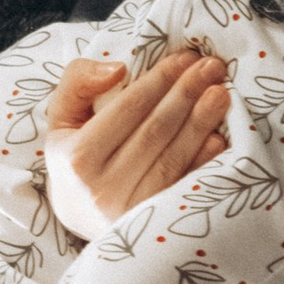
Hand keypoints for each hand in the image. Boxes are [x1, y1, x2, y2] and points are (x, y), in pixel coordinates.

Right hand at [41, 50, 231, 242]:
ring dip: (201, 122)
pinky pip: (185, 187)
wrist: (80, 215)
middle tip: (212, 67)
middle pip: (155, 131)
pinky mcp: (156, 225)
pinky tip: (219, 136)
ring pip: (173, 158)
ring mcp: (132, 210)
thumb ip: (78, 83)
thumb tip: (119, 69)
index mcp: (78, 158)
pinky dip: (205, 160)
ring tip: (221, 93)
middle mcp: (103, 188)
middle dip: (187, 94)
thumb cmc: (74, 156)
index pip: (128, 108)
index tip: (185, 57)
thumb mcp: (62, 118)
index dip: (160, 79)